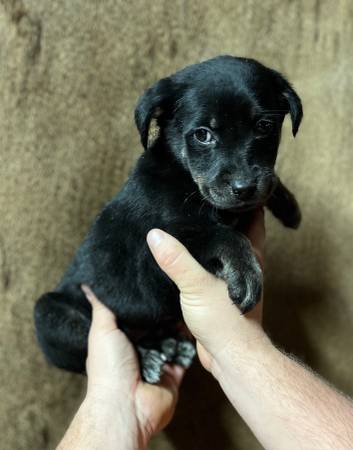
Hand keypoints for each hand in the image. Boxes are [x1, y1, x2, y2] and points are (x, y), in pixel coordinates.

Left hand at [81, 286, 185, 448]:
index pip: (137, 315)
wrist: (126, 405)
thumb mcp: (102, 330)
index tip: (156, 280)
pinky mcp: (173, 373)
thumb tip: (87, 285)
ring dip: (179, 324)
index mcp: (122, 339)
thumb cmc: (109, 368)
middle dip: (165, 311)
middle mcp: (140, 349)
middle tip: (177, 288)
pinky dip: (190, 342)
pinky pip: (185, 354)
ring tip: (190, 301)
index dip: (145, 301)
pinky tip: (196, 324)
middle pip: (157, 325)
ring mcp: (158, 361)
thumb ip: (101, 307)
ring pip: (173, 337)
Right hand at [146, 208, 265, 373]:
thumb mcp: (197, 286)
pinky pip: (210, 267)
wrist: (229, 357)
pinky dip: (200, 258)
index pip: (251, 216)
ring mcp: (232, 277)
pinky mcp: (220, 291)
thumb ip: (176, 260)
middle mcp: (244, 263)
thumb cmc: (225, 321)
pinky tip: (182, 253)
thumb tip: (154, 234)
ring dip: (209, 237)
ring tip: (187, 220)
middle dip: (220, 215)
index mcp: (248, 254)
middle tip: (198, 198)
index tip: (224, 185)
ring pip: (221, 249)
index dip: (240, 199)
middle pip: (235, 230)